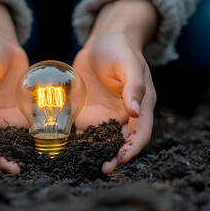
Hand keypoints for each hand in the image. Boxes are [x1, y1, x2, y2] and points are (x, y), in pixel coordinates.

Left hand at [73, 0, 157, 173]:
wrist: (102, 41)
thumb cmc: (119, 48)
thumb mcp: (128, 63)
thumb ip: (133, 86)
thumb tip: (136, 112)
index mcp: (141, 104)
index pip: (140, 133)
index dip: (132, 148)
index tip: (121, 159)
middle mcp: (124, 114)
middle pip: (122, 141)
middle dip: (114, 157)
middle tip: (104, 169)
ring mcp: (106, 114)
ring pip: (103, 140)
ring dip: (96, 152)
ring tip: (84, 163)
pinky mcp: (90, 112)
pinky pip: (85, 130)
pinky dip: (79, 141)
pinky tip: (68, 147)